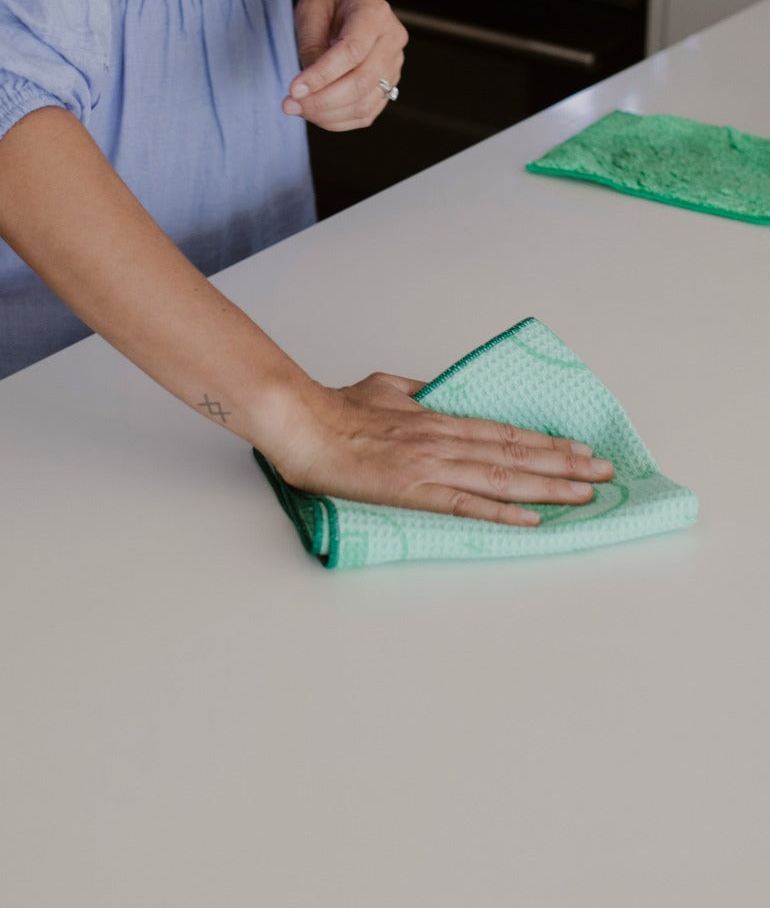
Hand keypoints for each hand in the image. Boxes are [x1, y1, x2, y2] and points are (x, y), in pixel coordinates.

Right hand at [269, 371, 614, 526]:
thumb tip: (434, 392)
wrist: (303, 424)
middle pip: (515, 453)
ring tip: (586, 492)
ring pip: (501, 476)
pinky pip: (466, 504)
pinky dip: (502, 511)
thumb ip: (417, 394)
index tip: (579, 447)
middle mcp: (444, 441)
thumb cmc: (337, 407)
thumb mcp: (387, 388)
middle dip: (564, 464)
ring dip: (548, 486)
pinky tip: (532, 519)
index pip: (504, 431)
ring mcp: (432, 466)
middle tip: (604, 471)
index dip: (545, 442)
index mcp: (438, 418)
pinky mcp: (413, 491)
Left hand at [282, 0, 406, 130]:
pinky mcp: (389, 84)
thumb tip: (307, 89)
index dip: (322, 76)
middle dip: (322, 101)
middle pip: (361, 83)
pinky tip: (315, 113)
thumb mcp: (310, 10)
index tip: (293, 90)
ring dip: (327, 115)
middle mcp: (392, 40)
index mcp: (375, 13)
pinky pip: (365, 113)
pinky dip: (338, 120)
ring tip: (299, 109)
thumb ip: (310, 47)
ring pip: (364, 105)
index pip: (352, 52)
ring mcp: (394, 65)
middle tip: (290, 105)